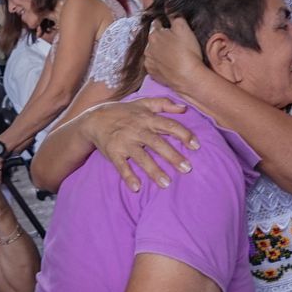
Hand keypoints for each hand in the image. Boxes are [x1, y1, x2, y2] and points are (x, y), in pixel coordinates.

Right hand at [83, 97, 199, 192]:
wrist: (95, 118)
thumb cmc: (124, 112)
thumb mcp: (143, 103)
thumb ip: (164, 104)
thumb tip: (185, 109)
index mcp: (147, 118)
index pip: (169, 125)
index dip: (183, 134)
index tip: (196, 146)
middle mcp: (137, 130)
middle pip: (157, 144)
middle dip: (172, 156)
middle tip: (187, 169)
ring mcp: (124, 142)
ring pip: (141, 158)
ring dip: (153, 171)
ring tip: (166, 184)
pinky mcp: (113, 153)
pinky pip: (121, 166)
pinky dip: (128, 177)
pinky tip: (136, 188)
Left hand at [142, 15, 206, 95]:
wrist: (188, 77)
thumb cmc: (187, 51)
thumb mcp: (183, 28)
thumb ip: (174, 14)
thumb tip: (168, 3)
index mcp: (154, 34)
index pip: (157, 23)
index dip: (165, 23)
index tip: (171, 27)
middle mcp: (147, 47)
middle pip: (154, 38)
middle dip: (161, 38)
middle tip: (174, 42)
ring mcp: (148, 61)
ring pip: (153, 51)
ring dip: (159, 50)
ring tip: (173, 54)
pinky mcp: (152, 73)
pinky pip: (154, 64)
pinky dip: (160, 63)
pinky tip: (169, 64)